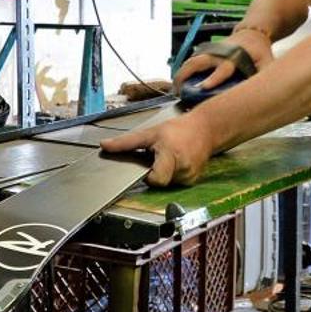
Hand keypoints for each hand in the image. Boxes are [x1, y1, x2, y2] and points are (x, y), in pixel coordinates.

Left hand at [100, 114, 216, 187]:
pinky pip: (176, 182)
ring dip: (165, 172)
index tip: (149, 165)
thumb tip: (105, 146)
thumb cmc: (179, 129)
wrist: (206, 128)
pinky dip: (173, 173)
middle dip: (156, 171)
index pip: (156, 180)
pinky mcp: (193, 180)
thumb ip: (127, 142)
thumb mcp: (150, 132)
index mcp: (171, 155)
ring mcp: (190, 176)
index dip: (149, 175)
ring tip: (169, 156)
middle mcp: (182, 168)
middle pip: (160, 182)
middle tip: (159, 157)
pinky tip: (176, 161)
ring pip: (168, 183)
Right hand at [173, 28, 273, 91]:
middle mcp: (220, 52)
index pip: (223, 69)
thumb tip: (261, 96)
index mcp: (235, 56)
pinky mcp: (207, 51)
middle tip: (178, 91)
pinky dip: (184, 70)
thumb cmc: (260, 51)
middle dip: (186, 75)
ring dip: (181, 73)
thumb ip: (264, 77)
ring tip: (175, 89)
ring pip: (192, 60)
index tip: (203, 87)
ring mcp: (211, 50)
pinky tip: (179, 82)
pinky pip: (192, 60)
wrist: (252, 34)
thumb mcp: (267, 63)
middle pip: (199, 62)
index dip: (213, 78)